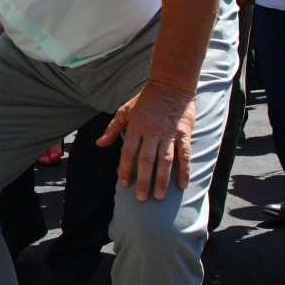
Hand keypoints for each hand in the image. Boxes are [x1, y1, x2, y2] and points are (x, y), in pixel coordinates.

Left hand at [97, 80, 196, 200]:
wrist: (170, 86)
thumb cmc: (145, 100)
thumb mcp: (124, 111)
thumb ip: (113, 129)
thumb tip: (99, 144)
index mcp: (136, 127)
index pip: (128, 152)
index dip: (125, 169)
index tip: (123, 184)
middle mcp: (152, 132)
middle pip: (146, 159)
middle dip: (143, 180)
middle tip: (141, 198)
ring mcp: (169, 133)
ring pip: (165, 160)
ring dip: (162, 179)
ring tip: (159, 197)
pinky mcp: (184, 134)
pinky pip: (184, 154)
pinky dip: (184, 170)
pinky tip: (182, 185)